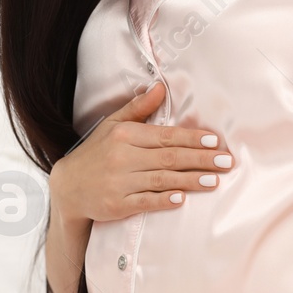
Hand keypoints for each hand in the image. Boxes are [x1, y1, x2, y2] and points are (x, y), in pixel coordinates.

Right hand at [49, 80, 233, 223]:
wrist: (67, 188)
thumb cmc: (96, 154)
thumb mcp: (112, 126)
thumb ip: (138, 108)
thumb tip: (160, 87)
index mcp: (124, 136)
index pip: (165, 136)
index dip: (191, 138)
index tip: (215, 141)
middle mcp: (122, 157)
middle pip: (168, 158)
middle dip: (200, 159)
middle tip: (226, 161)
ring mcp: (119, 183)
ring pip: (161, 180)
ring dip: (190, 180)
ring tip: (214, 180)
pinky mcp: (117, 205)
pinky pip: (144, 202)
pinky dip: (163, 200)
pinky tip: (181, 199)